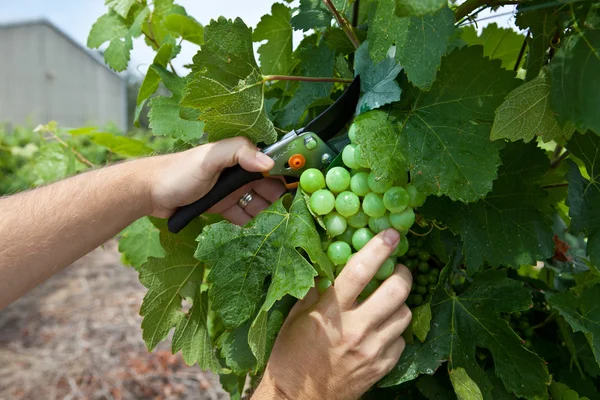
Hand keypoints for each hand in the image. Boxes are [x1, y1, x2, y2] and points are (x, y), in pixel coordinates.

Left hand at [148, 137, 285, 223]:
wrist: (150, 193)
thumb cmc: (180, 171)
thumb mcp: (210, 158)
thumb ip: (239, 153)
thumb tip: (270, 164)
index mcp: (241, 157)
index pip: (273, 163)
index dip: (286, 173)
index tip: (296, 187)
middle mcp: (240, 173)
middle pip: (271, 187)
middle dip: (276, 197)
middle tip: (276, 207)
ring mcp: (233, 192)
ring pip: (261, 204)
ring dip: (263, 212)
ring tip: (256, 216)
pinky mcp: (225, 208)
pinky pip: (245, 217)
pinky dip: (248, 222)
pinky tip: (242, 223)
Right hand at [254, 229, 412, 399]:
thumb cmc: (291, 354)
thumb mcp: (296, 316)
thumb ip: (316, 287)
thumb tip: (332, 258)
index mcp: (330, 311)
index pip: (360, 271)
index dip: (378, 249)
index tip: (391, 235)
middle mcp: (355, 329)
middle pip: (396, 291)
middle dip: (403, 273)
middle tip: (398, 269)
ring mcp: (372, 350)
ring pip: (404, 314)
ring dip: (399, 303)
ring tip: (387, 301)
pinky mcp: (381, 367)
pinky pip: (401, 340)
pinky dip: (395, 330)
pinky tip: (382, 329)